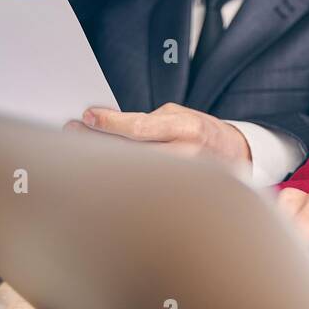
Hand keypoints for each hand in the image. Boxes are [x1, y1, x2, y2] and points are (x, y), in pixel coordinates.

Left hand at [64, 103, 250, 167]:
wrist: (235, 155)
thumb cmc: (203, 133)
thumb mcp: (180, 116)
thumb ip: (149, 122)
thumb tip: (110, 125)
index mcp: (188, 130)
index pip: (142, 128)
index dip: (111, 122)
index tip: (89, 116)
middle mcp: (186, 155)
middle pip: (132, 152)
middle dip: (99, 141)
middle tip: (74, 132)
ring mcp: (182, 178)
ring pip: (134, 172)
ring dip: (105, 160)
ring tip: (82, 150)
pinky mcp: (177, 193)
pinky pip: (142, 185)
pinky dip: (120, 177)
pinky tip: (102, 171)